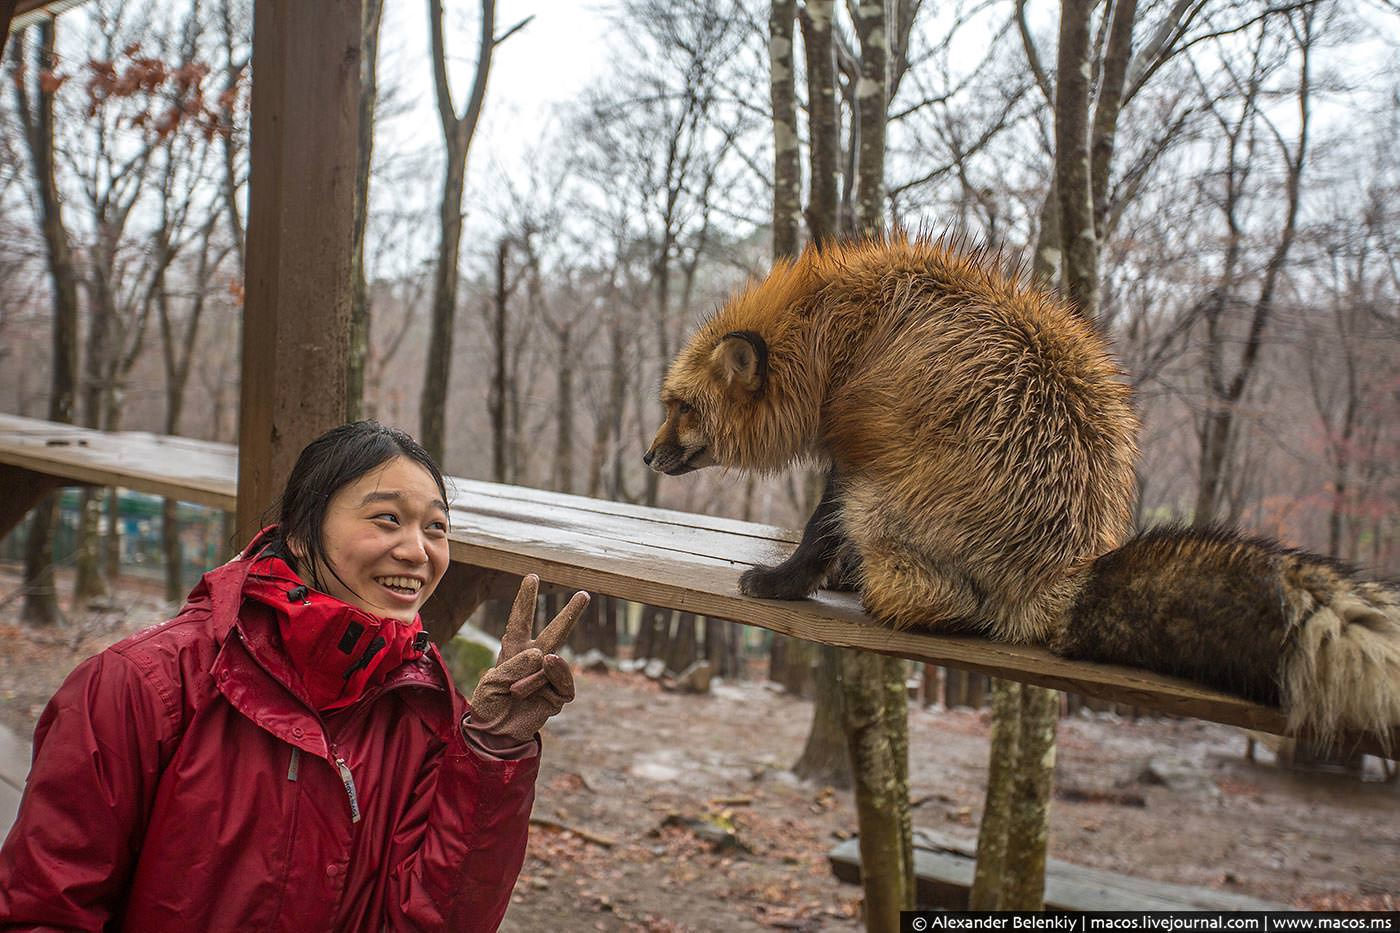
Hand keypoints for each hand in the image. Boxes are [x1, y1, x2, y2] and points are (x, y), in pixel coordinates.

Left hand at [468, 574, 589, 741]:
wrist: (495, 734)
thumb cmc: (489, 705)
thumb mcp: (492, 682)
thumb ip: (516, 665)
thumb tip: (546, 655)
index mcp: (513, 651)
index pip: (520, 621)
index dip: (525, 600)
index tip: (532, 577)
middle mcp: (534, 660)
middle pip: (555, 632)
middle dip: (570, 614)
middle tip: (585, 594)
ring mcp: (548, 677)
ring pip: (554, 663)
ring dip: (535, 677)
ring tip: (516, 692)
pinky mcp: (557, 696)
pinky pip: (562, 684)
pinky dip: (550, 682)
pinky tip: (542, 687)